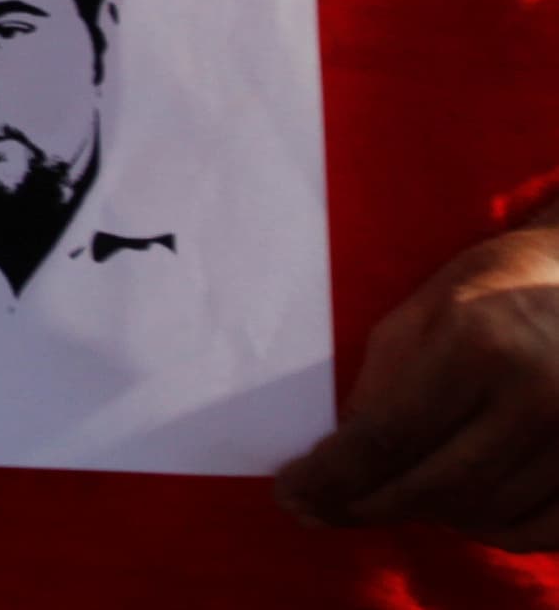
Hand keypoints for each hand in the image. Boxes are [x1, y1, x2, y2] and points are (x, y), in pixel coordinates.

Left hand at [278, 226, 558, 547]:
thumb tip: (339, 459)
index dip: (331, 477)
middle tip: (319, 509)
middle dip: (362, 506)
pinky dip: (486, 530)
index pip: (387, 437)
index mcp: (479, 346)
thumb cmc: (492, 291)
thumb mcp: (422, 313)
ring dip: (423, 516)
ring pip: (479, 515)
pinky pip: (535, 532)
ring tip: (384, 497)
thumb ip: (379, 383)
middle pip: (431, 487)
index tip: (290, 495)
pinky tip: (452, 510)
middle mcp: (537, 397)